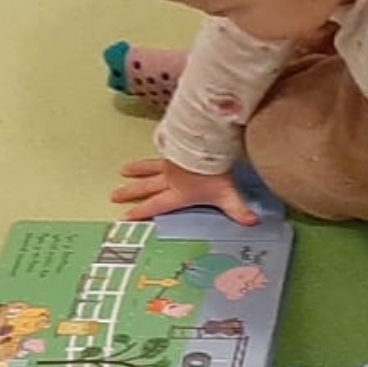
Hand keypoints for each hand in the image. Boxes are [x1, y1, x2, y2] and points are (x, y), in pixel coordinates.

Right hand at [111, 156, 257, 225]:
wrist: (205, 143)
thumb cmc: (213, 171)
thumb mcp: (227, 193)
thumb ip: (238, 209)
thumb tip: (253, 222)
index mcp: (179, 193)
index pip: (158, 205)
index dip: (142, 212)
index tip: (126, 216)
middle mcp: (170, 178)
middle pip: (147, 187)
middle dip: (131, 192)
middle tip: (114, 194)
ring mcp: (170, 162)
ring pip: (149, 168)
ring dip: (136, 170)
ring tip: (123, 171)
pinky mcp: (173, 148)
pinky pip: (158, 154)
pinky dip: (150, 155)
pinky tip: (147, 153)